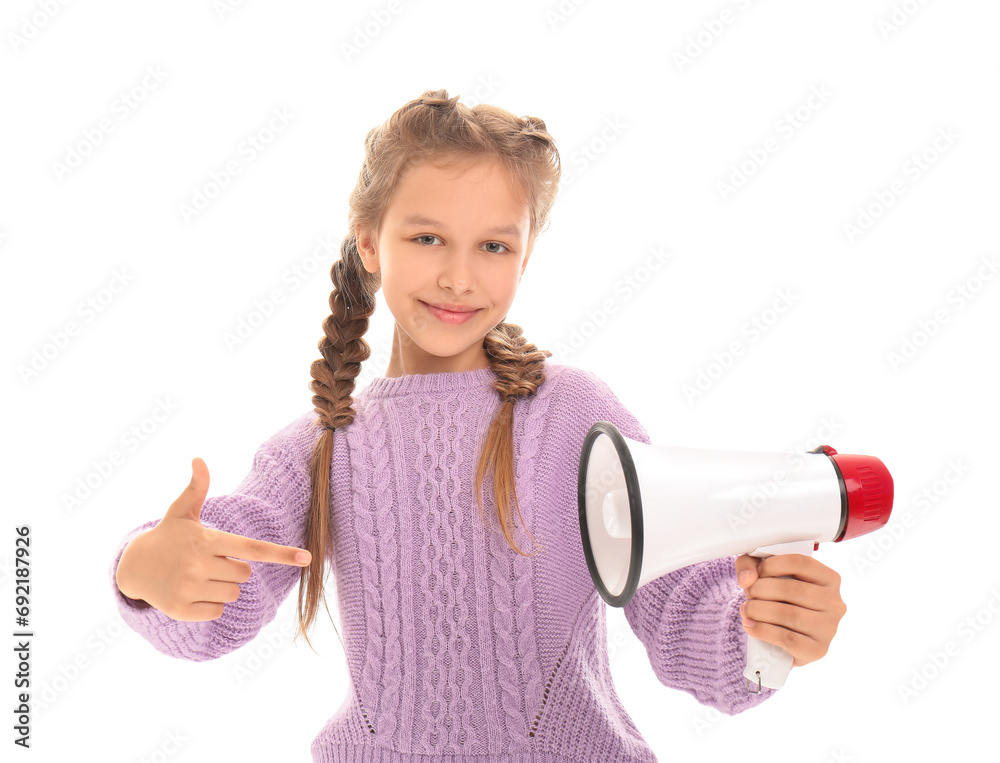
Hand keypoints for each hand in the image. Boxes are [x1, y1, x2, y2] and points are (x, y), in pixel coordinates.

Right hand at [115, 458, 311, 621]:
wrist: (133, 567)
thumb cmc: (168, 536)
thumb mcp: (181, 511)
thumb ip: (196, 488)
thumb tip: (199, 458)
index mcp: (208, 540)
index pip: (252, 548)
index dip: (281, 554)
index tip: (307, 558)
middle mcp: (200, 565)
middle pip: (245, 574)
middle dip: (233, 568)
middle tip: (209, 560)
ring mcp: (190, 589)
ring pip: (233, 594)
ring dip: (222, 587)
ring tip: (198, 576)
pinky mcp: (182, 610)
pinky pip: (217, 611)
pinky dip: (209, 605)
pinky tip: (191, 592)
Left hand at [735, 553, 846, 666]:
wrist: (785, 640)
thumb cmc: (779, 600)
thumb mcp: (765, 574)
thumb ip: (750, 565)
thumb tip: (746, 579)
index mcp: (829, 578)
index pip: (801, 563)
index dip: (772, 565)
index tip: (756, 572)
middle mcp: (835, 603)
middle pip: (792, 589)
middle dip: (761, 589)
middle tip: (748, 594)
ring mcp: (829, 628)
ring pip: (788, 614)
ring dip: (758, 610)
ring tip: (746, 609)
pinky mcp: (818, 650)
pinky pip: (787, 638)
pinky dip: (762, 630)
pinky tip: (749, 625)